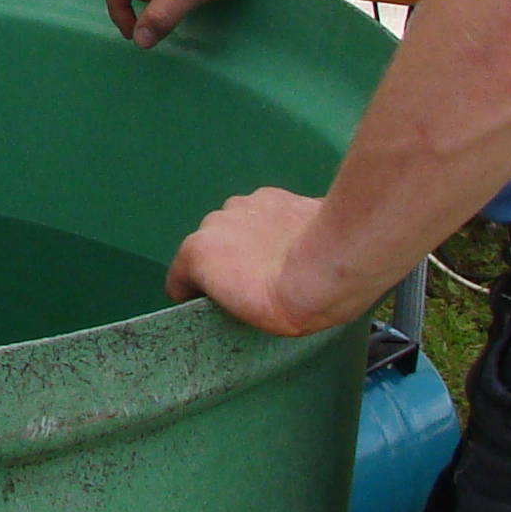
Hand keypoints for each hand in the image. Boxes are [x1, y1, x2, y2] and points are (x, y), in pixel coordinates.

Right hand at [166, 187, 354, 334]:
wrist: (331, 266)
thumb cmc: (285, 302)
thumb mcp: (244, 317)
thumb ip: (225, 295)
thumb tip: (235, 288)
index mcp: (196, 254)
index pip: (180, 280)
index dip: (197, 297)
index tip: (220, 308)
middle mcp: (212, 222)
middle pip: (210, 249)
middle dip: (227, 264)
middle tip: (258, 284)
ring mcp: (243, 204)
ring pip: (236, 227)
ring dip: (248, 241)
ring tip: (280, 260)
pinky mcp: (272, 194)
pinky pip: (261, 213)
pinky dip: (271, 225)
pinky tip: (294, 240)